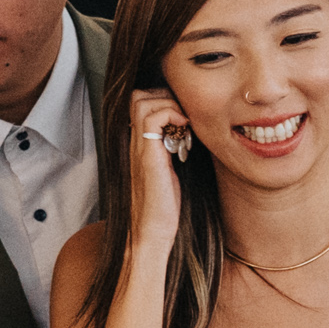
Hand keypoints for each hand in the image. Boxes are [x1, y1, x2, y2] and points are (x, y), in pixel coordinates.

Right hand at [128, 88, 190, 237]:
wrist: (152, 232)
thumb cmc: (163, 208)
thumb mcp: (171, 171)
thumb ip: (174, 150)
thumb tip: (192, 135)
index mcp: (141, 144)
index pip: (141, 102)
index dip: (164, 100)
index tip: (185, 117)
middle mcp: (136, 142)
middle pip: (138, 95)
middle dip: (166, 97)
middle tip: (185, 116)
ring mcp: (140, 147)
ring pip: (142, 100)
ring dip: (169, 104)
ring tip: (184, 123)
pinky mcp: (147, 155)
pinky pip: (152, 118)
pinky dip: (171, 115)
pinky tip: (184, 131)